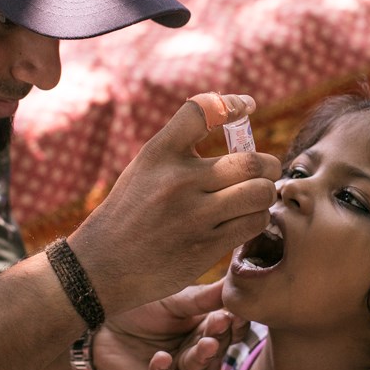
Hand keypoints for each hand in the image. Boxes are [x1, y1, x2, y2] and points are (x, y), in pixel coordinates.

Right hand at [68, 93, 281, 312]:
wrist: (102, 266)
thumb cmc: (130, 211)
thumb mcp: (144, 168)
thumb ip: (181, 148)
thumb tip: (235, 126)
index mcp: (158, 153)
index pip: (203, 111)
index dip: (232, 103)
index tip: (248, 106)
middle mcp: (177, 181)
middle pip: (250, 161)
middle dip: (268, 164)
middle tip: (265, 169)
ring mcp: (193, 216)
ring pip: (259, 193)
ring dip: (264, 194)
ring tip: (254, 197)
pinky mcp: (205, 247)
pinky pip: (254, 223)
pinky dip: (257, 218)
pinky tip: (244, 219)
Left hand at [92, 280, 247, 369]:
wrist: (100, 323)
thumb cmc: (140, 308)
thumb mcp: (173, 300)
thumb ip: (202, 298)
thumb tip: (233, 280)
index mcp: (206, 330)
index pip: (230, 330)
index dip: (235, 323)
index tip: (235, 311)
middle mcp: (198, 356)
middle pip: (217, 351)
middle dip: (219, 337)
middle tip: (221, 323)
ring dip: (200, 358)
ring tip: (204, 344)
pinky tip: (161, 358)